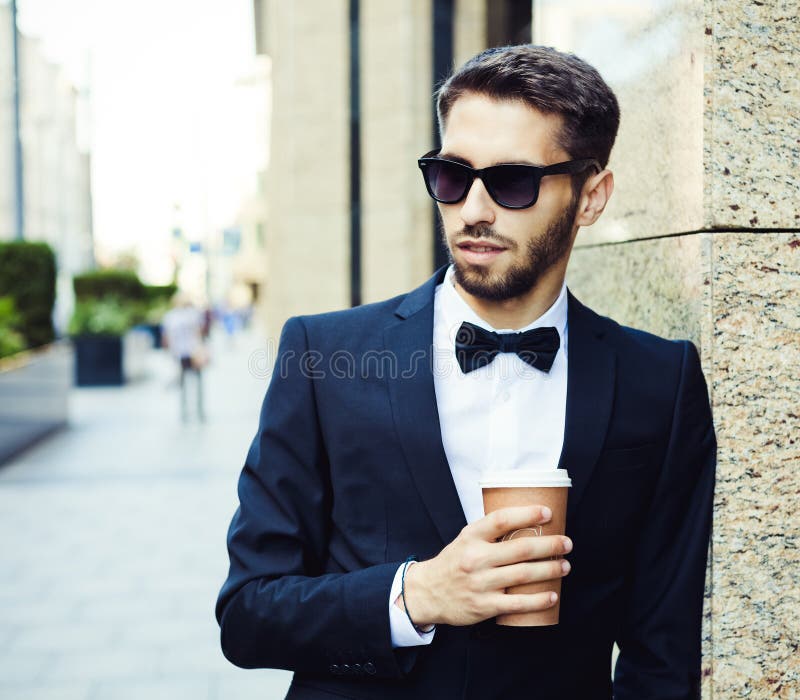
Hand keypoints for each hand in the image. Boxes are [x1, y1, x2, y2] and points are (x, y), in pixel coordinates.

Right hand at [398, 505, 571, 626]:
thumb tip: (527, 521)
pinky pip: (518, 603)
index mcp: (471, 536)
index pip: (501, 520)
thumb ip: (490, 532)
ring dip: (550, 570)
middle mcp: (476, 558)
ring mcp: (481, 583)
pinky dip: (538, 600)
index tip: (547, 512)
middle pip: (520, 549)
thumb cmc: (454, 562)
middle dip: (549, 545)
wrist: (427, 592)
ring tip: (565, 566)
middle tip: (567, 543)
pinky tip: (552, 595)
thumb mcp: (465, 539)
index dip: (526, 514)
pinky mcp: (484, 606)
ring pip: (523, 575)